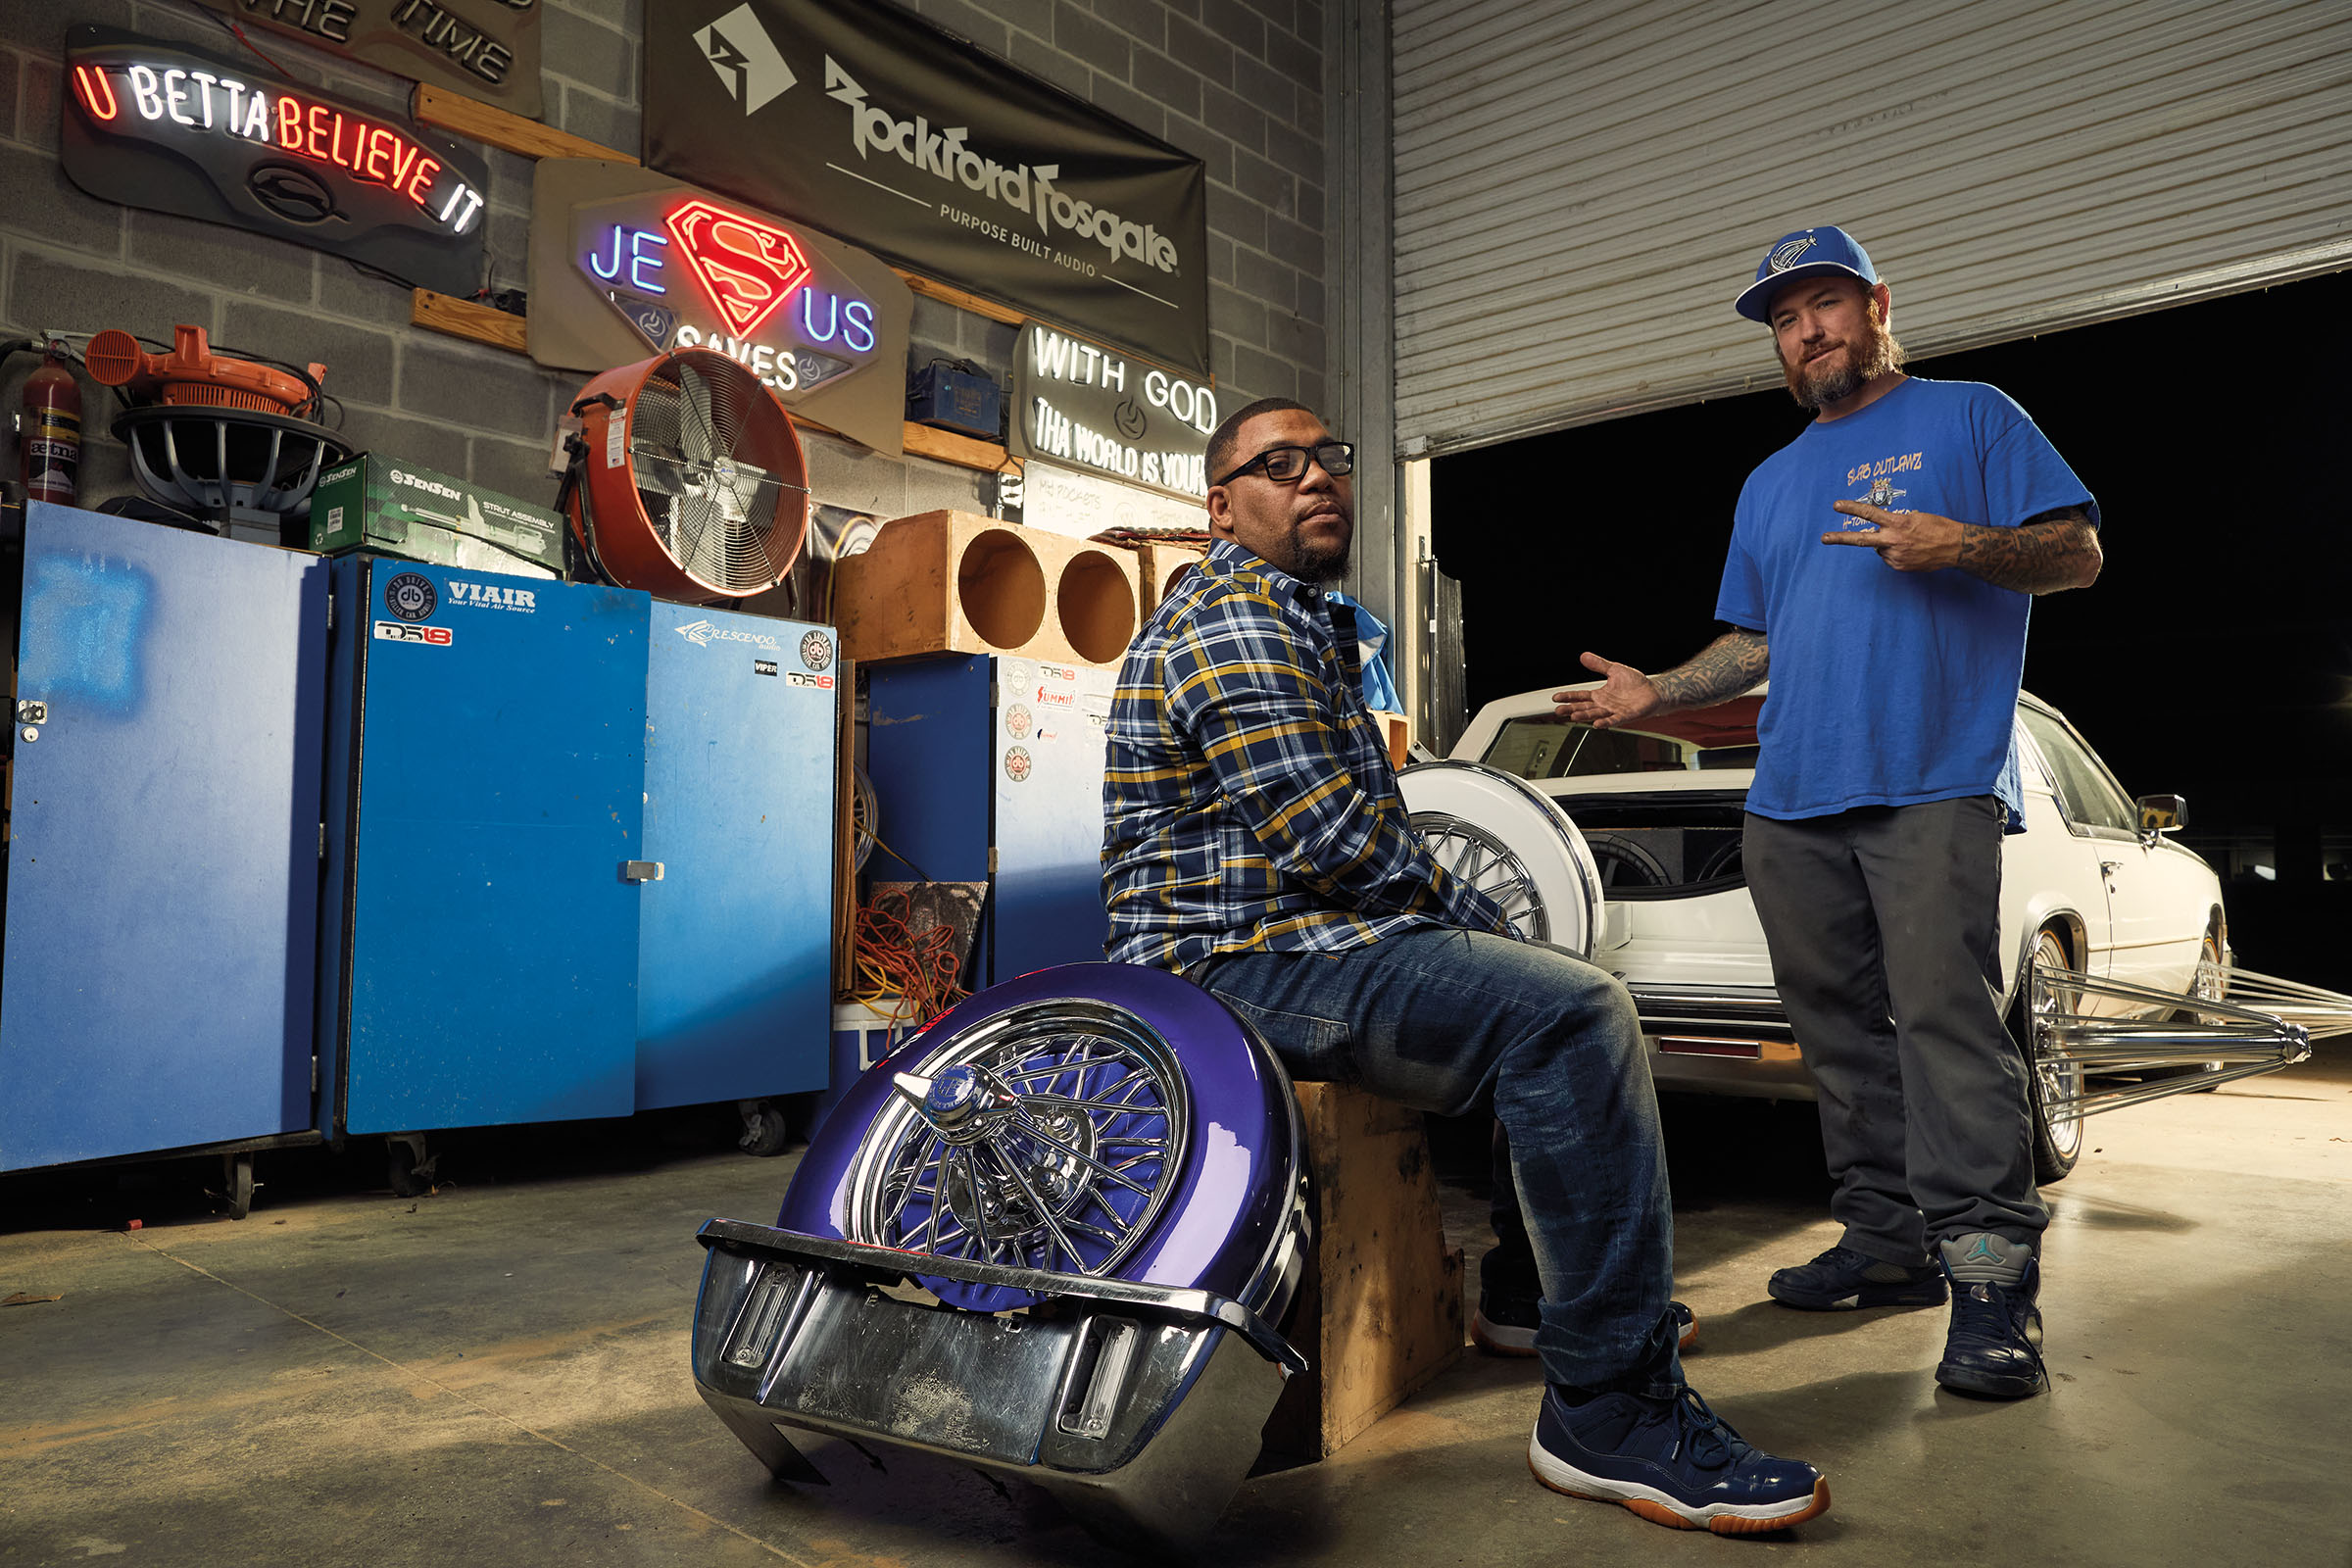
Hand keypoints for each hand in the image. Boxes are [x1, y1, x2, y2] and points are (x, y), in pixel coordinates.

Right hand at [1554, 651, 1659, 729]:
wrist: (1653, 691)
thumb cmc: (1635, 683)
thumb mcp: (1614, 669)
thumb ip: (1599, 665)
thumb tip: (1583, 656)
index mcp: (1600, 695)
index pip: (1580, 696)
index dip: (1568, 696)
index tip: (1556, 697)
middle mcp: (1605, 705)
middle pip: (1584, 707)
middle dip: (1571, 709)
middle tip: (1558, 711)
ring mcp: (1614, 711)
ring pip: (1596, 714)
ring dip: (1585, 716)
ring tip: (1574, 716)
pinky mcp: (1626, 715)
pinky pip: (1614, 720)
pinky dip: (1606, 722)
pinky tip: (1597, 724)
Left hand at [1823, 501, 1963, 570]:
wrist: (1955, 547)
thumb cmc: (1937, 527)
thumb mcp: (1916, 517)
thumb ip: (1895, 522)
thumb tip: (1881, 529)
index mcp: (1897, 523)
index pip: (1869, 514)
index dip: (1852, 508)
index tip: (1837, 505)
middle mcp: (1893, 540)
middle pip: (1861, 539)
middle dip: (1840, 538)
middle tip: (1823, 538)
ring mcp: (1894, 555)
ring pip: (1880, 547)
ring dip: (1888, 543)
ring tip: (1908, 542)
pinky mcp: (1898, 566)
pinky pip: (1889, 557)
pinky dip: (1895, 553)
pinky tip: (1911, 550)